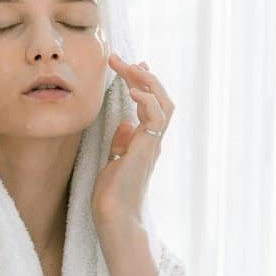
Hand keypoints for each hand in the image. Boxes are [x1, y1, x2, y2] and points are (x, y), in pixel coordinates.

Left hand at [91, 53, 175, 231]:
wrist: (113, 217)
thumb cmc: (112, 196)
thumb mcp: (114, 162)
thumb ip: (121, 143)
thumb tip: (125, 124)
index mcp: (146, 142)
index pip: (153, 105)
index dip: (144, 82)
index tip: (130, 64)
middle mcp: (153, 140)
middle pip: (161, 98)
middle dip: (143, 74)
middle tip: (120, 59)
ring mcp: (152, 144)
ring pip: (163, 102)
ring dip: (146, 80)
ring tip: (129, 66)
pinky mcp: (147, 148)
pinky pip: (156, 116)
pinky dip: (146, 99)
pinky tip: (131, 89)